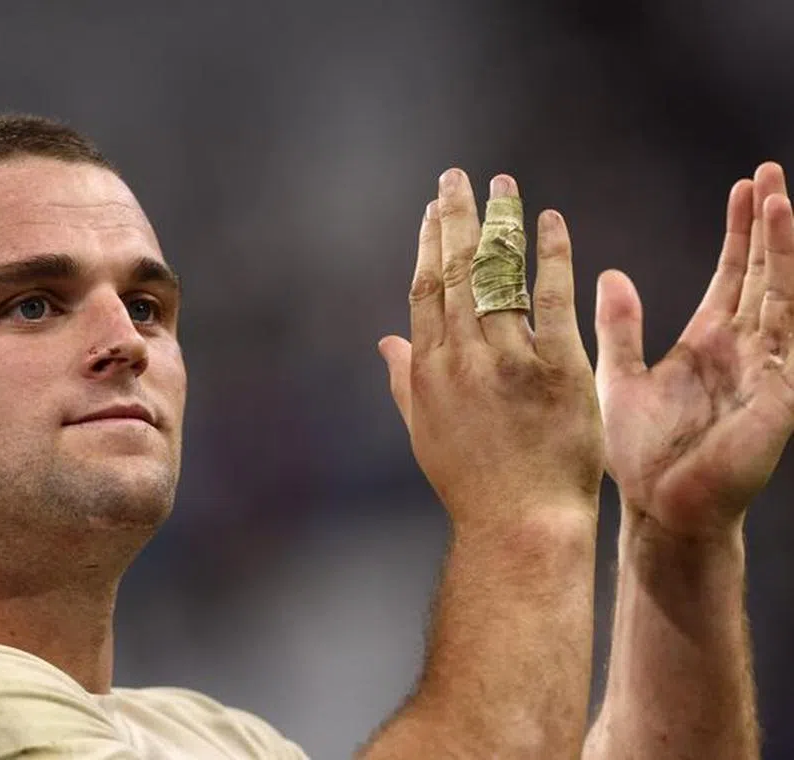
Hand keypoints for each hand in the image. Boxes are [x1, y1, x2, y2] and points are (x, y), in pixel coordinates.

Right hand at [380, 169, 602, 528]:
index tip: (434, 208)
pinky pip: (553, 300)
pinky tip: (550, 222)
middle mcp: (462, 357)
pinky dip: (552, 257)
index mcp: (428, 369)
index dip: (429, 242)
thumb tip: (384, 340)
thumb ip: (403, 380)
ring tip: (504, 184)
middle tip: (459, 176)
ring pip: (499, 276)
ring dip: (499, 224)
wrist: (520, 524)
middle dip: (456, 217)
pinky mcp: (558, 369)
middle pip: (455, 270)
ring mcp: (509, 361)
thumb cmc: (471, 483)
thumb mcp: (424, 431)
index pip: (424, 289)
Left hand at [595, 162, 793, 538]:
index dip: (741, 233)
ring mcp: (765, 371)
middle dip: (768, 225)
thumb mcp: (622, 376)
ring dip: (783, 251)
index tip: (743, 188)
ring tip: (779, 200)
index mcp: (708, 343)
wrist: (660, 509)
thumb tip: (611, 273)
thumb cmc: (642, 454)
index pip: (733, 275)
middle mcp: (743, 350)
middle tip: (769, 172)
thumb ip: (622, 325)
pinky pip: (793, 341)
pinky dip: (793, 302)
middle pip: (764, 274)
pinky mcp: (776, 397)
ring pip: (781, 297)